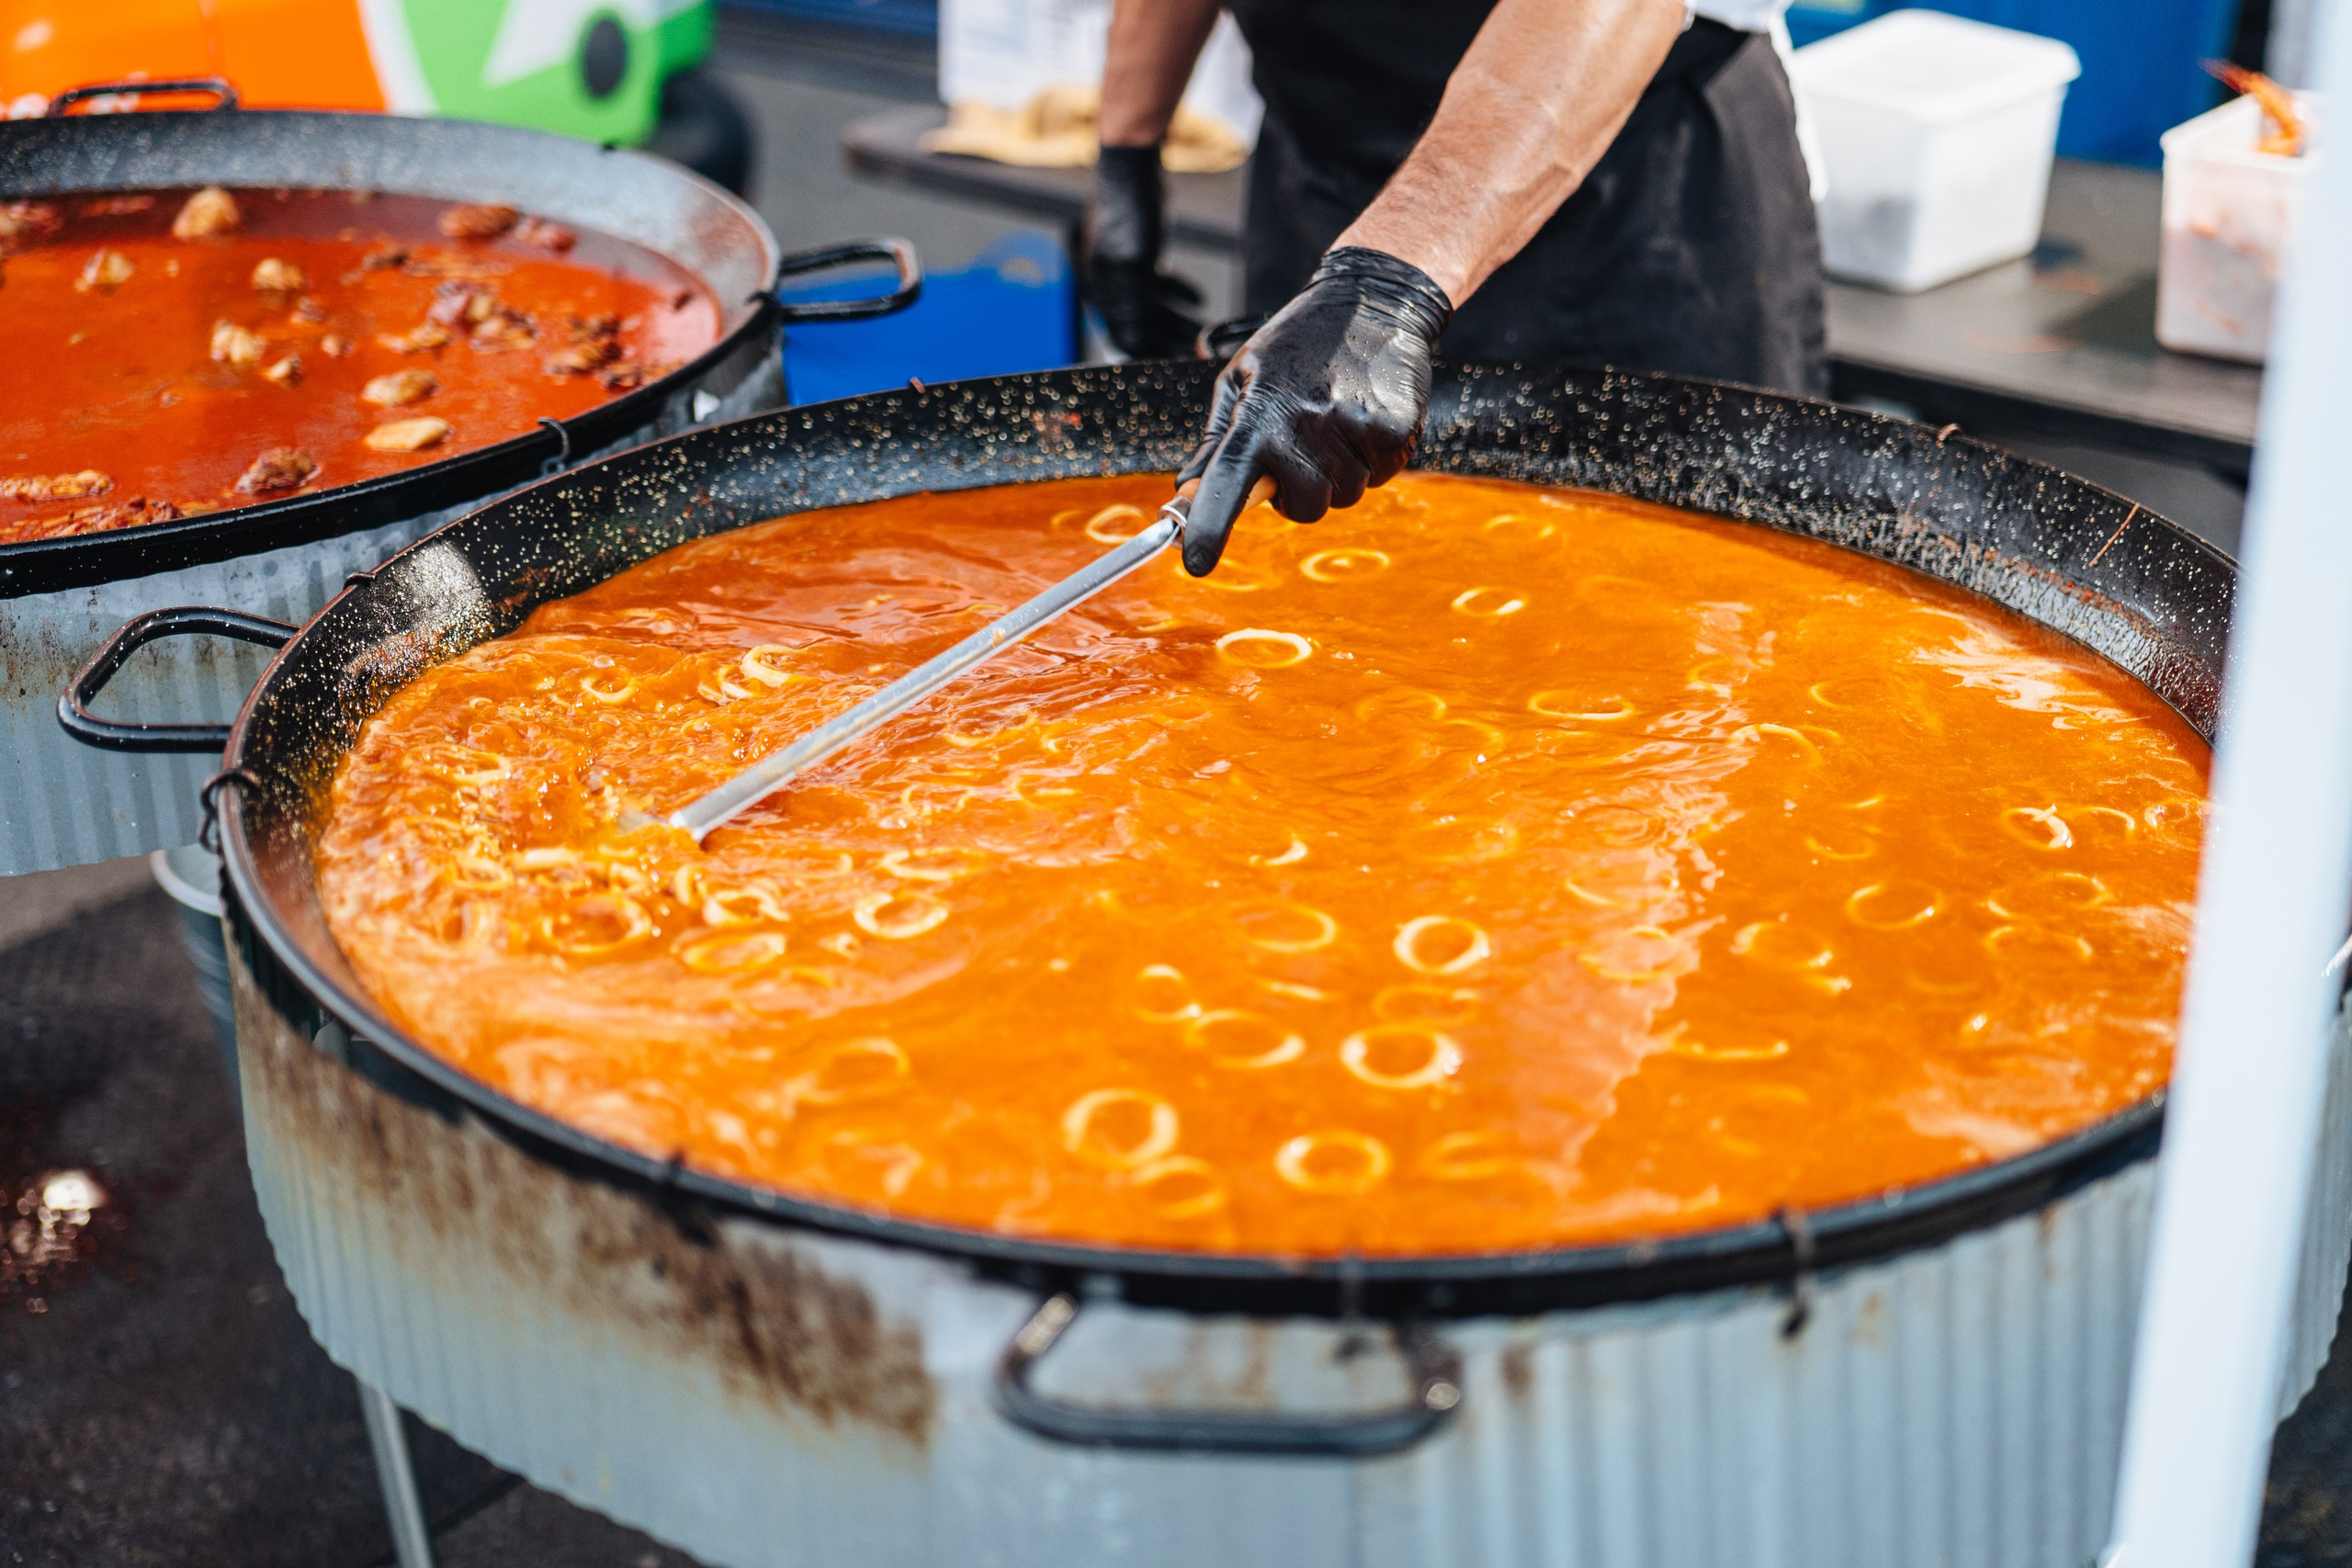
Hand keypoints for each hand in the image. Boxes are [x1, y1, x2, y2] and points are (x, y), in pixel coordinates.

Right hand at [1083, 145, 1202, 359]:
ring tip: (1205, 327)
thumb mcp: (1132, 266)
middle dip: (1172, 338)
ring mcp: (1124, 271)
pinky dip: (1178, 295)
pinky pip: (1157, 288)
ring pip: (1153, 309)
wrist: (1132, 170)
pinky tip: (1199, 299)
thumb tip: (1133, 347)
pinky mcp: (1139, 256)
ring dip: (1179, 320)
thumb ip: (1134, 308)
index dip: (1154, 353)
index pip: (1127, 339)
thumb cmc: (1127, 215)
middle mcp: (1109, 287)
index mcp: (1102, 294)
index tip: (1181, 361)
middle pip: (1143, 326)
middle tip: (1201, 349)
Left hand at [1174, 248, 1452, 575]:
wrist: (1371, 304)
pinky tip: (1366, 415)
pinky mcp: (1394, 431)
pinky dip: (1375, 457)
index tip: (1197, 562)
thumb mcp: (1242, 379)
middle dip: (1303, 490)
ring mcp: (1352, 430)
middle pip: (1304, 509)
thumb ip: (1216, 440)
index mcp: (1257, 415)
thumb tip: (1188, 491)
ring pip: (1345, 495)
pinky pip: (1382, 475)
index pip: (1226, 481)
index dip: (1210, 526)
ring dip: (1341, 471)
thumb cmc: (1296, 347)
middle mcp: (1303, 426)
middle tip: (1305, 444)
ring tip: (1338, 419)